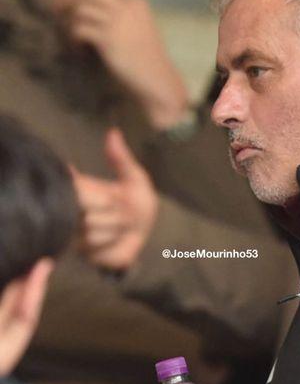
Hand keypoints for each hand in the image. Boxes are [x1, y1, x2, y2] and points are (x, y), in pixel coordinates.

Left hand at [70, 0, 187, 128]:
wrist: (157, 78)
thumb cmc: (149, 57)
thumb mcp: (142, 28)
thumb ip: (126, 17)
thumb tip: (101, 12)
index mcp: (137, 3)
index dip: (99, 5)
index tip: (97, 19)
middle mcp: (126, 8)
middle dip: (83, 3)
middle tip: (83, 19)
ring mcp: (116, 23)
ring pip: (82, 9)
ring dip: (78, 21)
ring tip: (81, 35)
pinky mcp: (107, 39)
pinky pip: (80, 28)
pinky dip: (77, 37)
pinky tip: (81, 45)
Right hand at [72, 128, 158, 268]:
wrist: (146, 235)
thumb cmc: (139, 203)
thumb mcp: (135, 178)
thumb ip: (121, 158)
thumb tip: (113, 132)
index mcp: (83, 188)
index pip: (69, 183)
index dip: (84, 188)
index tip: (107, 192)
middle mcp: (74, 208)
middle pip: (84, 207)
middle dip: (112, 209)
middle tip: (122, 209)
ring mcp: (75, 231)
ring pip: (90, 227)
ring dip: (113, 227)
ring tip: (120, 226)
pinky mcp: (82, 251)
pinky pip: (93, 245)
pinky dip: (110, 242)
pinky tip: (116, 240)